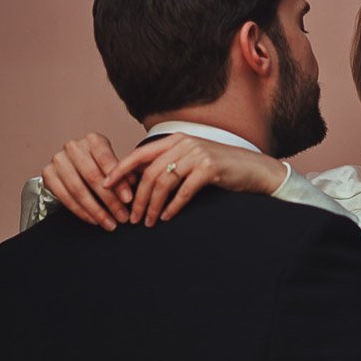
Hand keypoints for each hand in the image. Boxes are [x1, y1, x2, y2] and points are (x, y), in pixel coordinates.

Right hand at [41, 133, 132, 230]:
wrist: (72, 165)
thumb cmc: (98, 164)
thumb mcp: (113, 165)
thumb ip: (123, 173)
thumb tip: (133, 184)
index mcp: (93, 140)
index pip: (106, 160)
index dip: (118, 181)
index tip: (128, 199)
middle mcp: (73, 147)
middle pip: (92, 177)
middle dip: (110, 200)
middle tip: (122, 216)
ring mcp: (58, 160)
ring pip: (78, 189)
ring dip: (96, 210)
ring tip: (109, 223)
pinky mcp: (48, 174)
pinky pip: (65, 197)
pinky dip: (81, 211)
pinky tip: (94, 220)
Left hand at [104, 134, 287, 225]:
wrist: (254, 169)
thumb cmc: (221, 167)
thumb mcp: (191, 159)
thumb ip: (169, 163)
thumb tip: (138, 180)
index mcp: (176, 139)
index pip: (140, 154)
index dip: (120, 170)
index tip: (106, 186)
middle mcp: (184, 143)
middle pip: (150, 172)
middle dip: (138, 197)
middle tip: (132, 217)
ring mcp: (198, 154)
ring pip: (164, 182)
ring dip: (153, 205)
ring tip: (148, 221)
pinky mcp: (210, 168)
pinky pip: (184, 191)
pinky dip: (173, 206)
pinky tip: (167, 217)